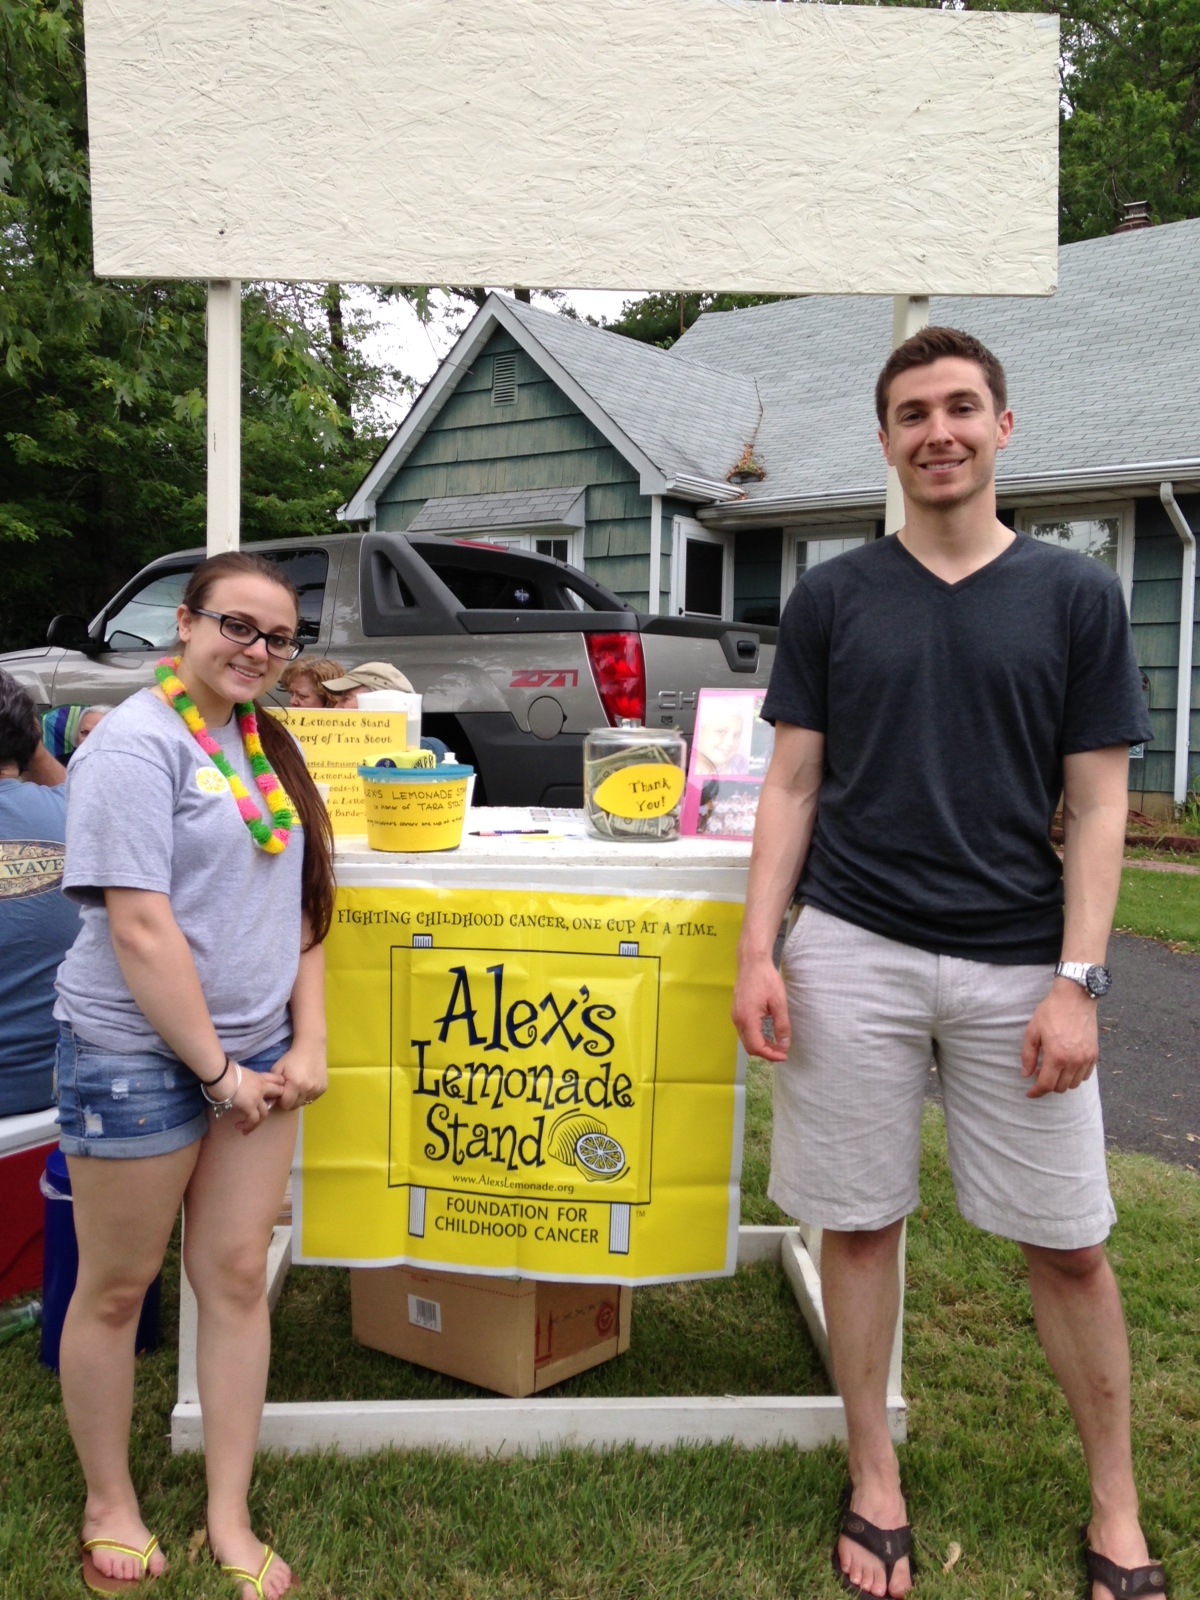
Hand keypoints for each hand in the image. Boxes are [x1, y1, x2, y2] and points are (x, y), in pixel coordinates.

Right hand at [228, 1064, 286, 1132]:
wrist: (219, 1073)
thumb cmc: (224, 1071)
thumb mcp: (240, 1073)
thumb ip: (244, 1080)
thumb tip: (238, 1086)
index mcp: (259, 1076)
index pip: (278, 1080)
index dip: (278, 1087)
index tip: (271, 1095)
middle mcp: (262, 1086)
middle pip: (279, 1094)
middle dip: (272, 1103)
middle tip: (260, 1112)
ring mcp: (257, 1097)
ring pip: (265, 1112)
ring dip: (257, 1122)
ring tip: (247, 1127)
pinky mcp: (249, 1106)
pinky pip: (253, 1120)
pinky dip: (247, 1126)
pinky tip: (239, 1126)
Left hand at [272, 1041, 327, 1112]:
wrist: (311, 1048)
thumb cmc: (292, 1058)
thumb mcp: (278, 1069)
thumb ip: (273, 1085)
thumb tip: (273, 1099)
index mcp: (295, 1085)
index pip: (285, 1104)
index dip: (281, 1099)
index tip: (281, 1091)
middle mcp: (308, 1089)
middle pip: (295, 1105)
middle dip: (290, 1100)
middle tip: (289, 1089)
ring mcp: (317, 1089)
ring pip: (304, 1102)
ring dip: (299, 1098)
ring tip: (298, 1086)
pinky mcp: (323, 1088)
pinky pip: (312, 1098)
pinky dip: (308, 1094)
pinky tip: (307, 1084)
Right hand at [732, 953, 790, 1060]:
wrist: (752, 962)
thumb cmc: (766, 979)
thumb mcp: (779, 1002)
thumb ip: (782, 1025)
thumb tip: (784, 1045)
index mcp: (748, 1019)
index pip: (757, 1047)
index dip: (771, 1055)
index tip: (784, 1055)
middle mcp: (738, 1020)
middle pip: (749, 1047)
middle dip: (766, 1053)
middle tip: (782, 1051)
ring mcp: (735, 1016)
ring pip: (746, 1040)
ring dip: (761, 1046)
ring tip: (777, 1044)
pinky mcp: (736, 1012)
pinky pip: (744, 1032)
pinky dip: (755, 1038)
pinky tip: (767, 1033)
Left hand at [1020, 979, 1098, 1097]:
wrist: (1075, 998)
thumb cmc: (1051, 1012)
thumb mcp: (1032, 1031)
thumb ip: (1028, 1055)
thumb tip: (1026, 1075)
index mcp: (1057, 1056)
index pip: (1046, 1085)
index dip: (1036, 1092)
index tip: (1030, 1093)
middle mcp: (1074, 1061)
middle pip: (1060, 1087)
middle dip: (1048, 1086)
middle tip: (1039, 1076)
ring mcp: (1086, 1058)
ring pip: (1074, 1084)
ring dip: (1062, 1082)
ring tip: (1053, 1071)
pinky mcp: (1094, 1054)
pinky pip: (1085, 1076)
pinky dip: (1075, 1076)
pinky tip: (1067, 1067)